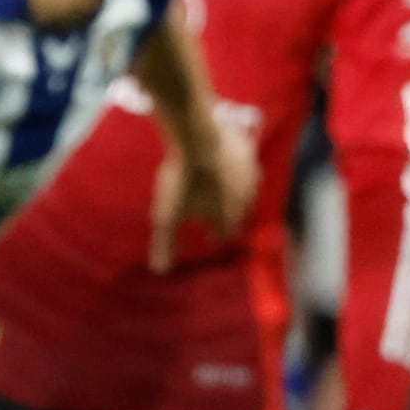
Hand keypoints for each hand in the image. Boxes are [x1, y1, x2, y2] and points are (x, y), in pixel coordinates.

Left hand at [147, 107, 259, 270]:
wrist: (195, 138)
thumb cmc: (181, 180)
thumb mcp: (168, 215)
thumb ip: (166, 243)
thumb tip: (160, 271)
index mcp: (228, 217)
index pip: (226, 234)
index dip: (217, 235)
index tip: (209, 236)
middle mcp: (245, 199)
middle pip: (240, 213)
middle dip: (228, 215)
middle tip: (217, 213)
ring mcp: (249, 173)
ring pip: (246, 188)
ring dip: (236, 191)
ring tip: (223, 189)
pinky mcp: (248, 150)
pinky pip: (246, 161)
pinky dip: (237, 165)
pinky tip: (227, 162)